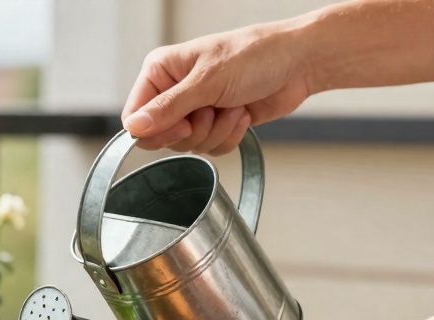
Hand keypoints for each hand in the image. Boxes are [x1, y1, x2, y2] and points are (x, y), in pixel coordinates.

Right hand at [123, 20, 316, 151]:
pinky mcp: (216, 124)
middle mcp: (174, 91)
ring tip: (233, 105)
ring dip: (216, 131)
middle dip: (193, 130)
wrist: (298, 64)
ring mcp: (196, 109)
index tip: (182, 124)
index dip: (156, 129)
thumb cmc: (256, 56)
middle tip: (211, 110)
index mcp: (161, 71)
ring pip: (188, 145)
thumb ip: (168, 107)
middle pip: (162, 136)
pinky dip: (229, 136)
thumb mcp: (207, 81)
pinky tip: (241, 113)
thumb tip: (135, 127)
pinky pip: (210, 149)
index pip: (136, 115)